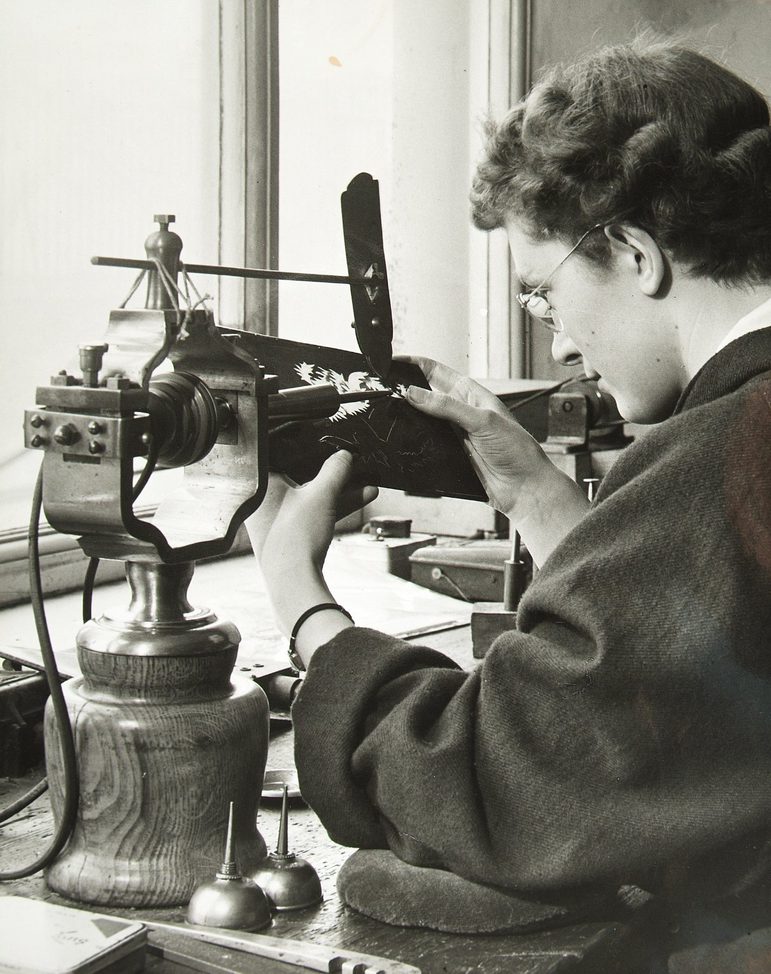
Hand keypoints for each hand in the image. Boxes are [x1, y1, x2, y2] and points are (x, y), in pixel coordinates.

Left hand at [245, 451, 377, 632]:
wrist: (293, 583)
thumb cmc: (295, 537)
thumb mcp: (321, 494)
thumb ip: (335, 469)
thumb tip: (345, 454)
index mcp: (260, 481)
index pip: (283, 450)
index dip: (308, 445)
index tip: (330, 443)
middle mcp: (263, 497)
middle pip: (300, 473)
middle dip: (331, 470)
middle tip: (353, 463)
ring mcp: (276, 516)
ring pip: (310, 493)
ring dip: (339, 488)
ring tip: (367, 481)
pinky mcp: (289, 532)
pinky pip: (314, 510)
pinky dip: (333, 504)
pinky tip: (361, 497)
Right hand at [402, 356, 552, 517]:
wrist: (523, 487)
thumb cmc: (517, 450)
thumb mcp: (482, 421)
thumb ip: (447, 407)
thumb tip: (415, 393)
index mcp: (470, 393)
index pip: (434, 371)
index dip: (412, 364)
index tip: (391, 363)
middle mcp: (459, 410)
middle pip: (423, 394)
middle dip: (404, 390)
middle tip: (382, 389)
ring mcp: (453, 432)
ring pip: (421, 419)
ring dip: (407, 416)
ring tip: (387, 411)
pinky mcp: (449, 453)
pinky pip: (425, 442)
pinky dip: (413, 439)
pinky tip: (403, 438)